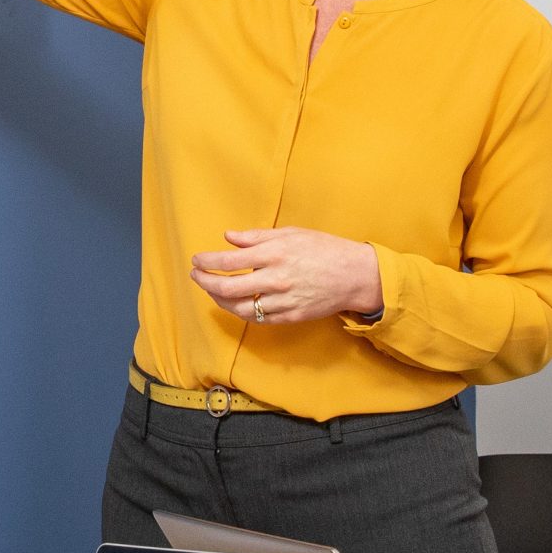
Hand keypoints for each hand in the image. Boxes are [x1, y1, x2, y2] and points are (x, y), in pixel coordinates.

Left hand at [190, 228, 382, 324]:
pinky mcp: (289, 317)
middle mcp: (275, 279)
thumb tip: (228, 237)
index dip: (207, 262)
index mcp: (274, 254)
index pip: (229, 261)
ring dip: (219, 300)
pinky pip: (258, 319)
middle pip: (227, 288)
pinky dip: (242, 312)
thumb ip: (257, 237)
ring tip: (212, 291)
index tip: (197, 260)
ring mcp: (282, 301)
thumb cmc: (324, 249)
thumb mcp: (291, 233)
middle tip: (196, 276)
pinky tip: (235, 303)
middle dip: (204, 282)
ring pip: (238, 308)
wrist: (355, 275)